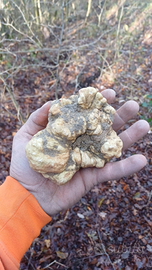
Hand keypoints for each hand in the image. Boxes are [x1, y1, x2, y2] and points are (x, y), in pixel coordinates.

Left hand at [10, 89, 149, 215]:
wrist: (27, 193)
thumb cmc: (24, 165)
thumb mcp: (25, 136)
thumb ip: (38, 118)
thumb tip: (54, 101)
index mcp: (68, 133)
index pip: (85, 115)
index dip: (96, 104)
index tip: (108, 93)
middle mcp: (81, 144)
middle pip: (103, 128)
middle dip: (119, 116)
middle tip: (133, 105)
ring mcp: (88, 160)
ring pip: (112, 147)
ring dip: (130, 136)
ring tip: (144, 125)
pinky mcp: (92, 177)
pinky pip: (111, 172)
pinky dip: (126, 167)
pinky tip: (142, 160)